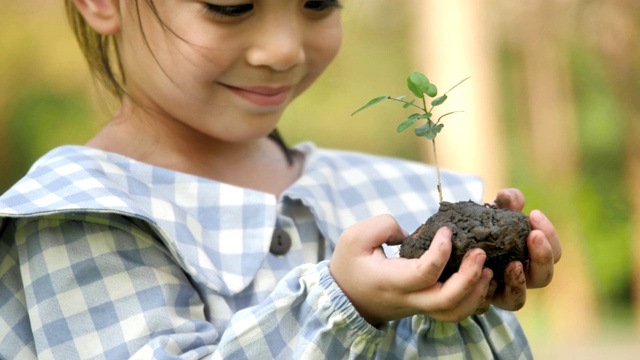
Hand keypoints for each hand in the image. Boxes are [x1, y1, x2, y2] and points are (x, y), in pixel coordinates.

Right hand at [330, 215, 493, 325]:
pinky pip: (455, 311)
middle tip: (480, 253)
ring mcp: (419, 306)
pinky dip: (473, 298)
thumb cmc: (350, 264)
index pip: (424, 274)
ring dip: (476, 292)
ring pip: (455, 312)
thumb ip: (384, 226)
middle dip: (469, 276)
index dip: (441, 252)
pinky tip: (480, 278)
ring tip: (486, 269)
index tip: (446, 231)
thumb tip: (414, 232)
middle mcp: (408, 299)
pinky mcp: (426, 306)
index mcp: (390, 281)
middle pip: (447, 300)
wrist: (346, 296)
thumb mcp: (354, 237)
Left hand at [485, 188, 561, 311]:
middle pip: (544, 277)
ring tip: (513, 264)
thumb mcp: (494, 212)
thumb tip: (510, 196)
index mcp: (531, 258)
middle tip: (533, 236)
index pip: (553, 252)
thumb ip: (506, 202)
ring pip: (518, 300)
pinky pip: (487, 304)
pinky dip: (488, 293)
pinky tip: (485, 276)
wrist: (454, 243)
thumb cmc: (482, 228)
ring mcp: (499, 293)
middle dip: (543, 256)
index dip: (549, 235)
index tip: (534, 214)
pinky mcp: (479, 300)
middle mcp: (520, 279)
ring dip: (519, 282)